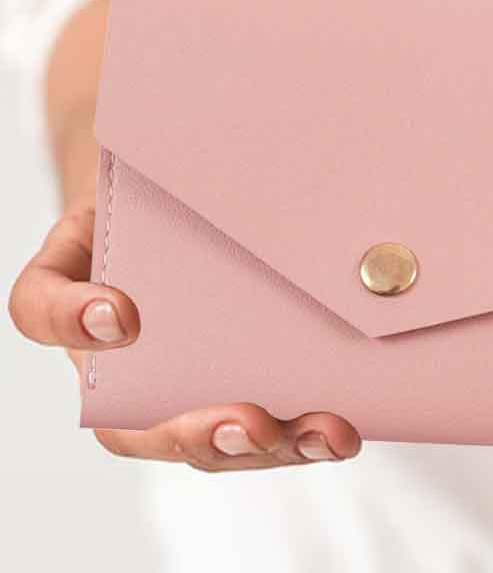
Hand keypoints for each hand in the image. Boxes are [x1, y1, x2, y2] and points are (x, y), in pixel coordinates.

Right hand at [8, 199, 362, 470]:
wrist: (195, 197)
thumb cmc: (169, 190)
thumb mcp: (146, 172)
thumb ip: (152, 171)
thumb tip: (191, 156)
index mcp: (77, 288)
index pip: (41, 308)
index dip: (71, 317)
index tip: (122, 315)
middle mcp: (119, 356)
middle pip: (131, 424)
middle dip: (194, 433)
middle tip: (247, 423)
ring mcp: (178, 383)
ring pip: (207, 443)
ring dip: (267, 448)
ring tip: (321, 436)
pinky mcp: (244, 390)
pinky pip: (264, 432)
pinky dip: (302, 439)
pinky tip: (339, 434)